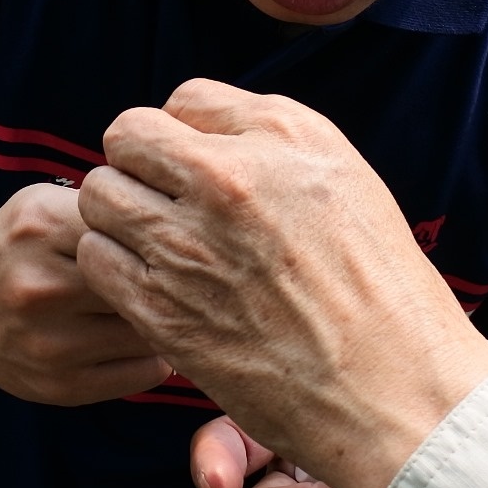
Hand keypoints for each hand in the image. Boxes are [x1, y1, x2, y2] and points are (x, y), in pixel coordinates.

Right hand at [0, 183, 170, 406]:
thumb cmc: (13, 246)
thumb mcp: (44, 203)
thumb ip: (105, 207)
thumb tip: (186, 225)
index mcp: (40, 227)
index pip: (135, 226)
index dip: (168, 231)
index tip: (182, 235)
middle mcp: (41, 286)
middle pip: (148, 281)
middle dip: (176, 277)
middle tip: (193, 273)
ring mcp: (49, 344)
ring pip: (149, 330)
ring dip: (169, 318)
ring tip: (173, 306)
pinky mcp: (59, 387)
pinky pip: (142, 373)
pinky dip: (156, 355)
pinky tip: (146, 339)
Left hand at [77, 82, 487, 487]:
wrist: (391, 390)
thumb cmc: (378, 291)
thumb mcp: (347, 182)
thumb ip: (272, 142)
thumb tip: (201, 132)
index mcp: (283, 135)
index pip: (185, 97)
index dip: (184, 136)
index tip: (198, 171)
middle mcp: (230, 178)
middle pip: (127, 137)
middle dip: (137, 166)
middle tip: (163, 204)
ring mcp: (190, 243)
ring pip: (99, 195)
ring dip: (118, 216)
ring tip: (155, 246)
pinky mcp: (162, 307)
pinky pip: (96, 257)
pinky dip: (113, 267)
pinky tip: (153, 285)